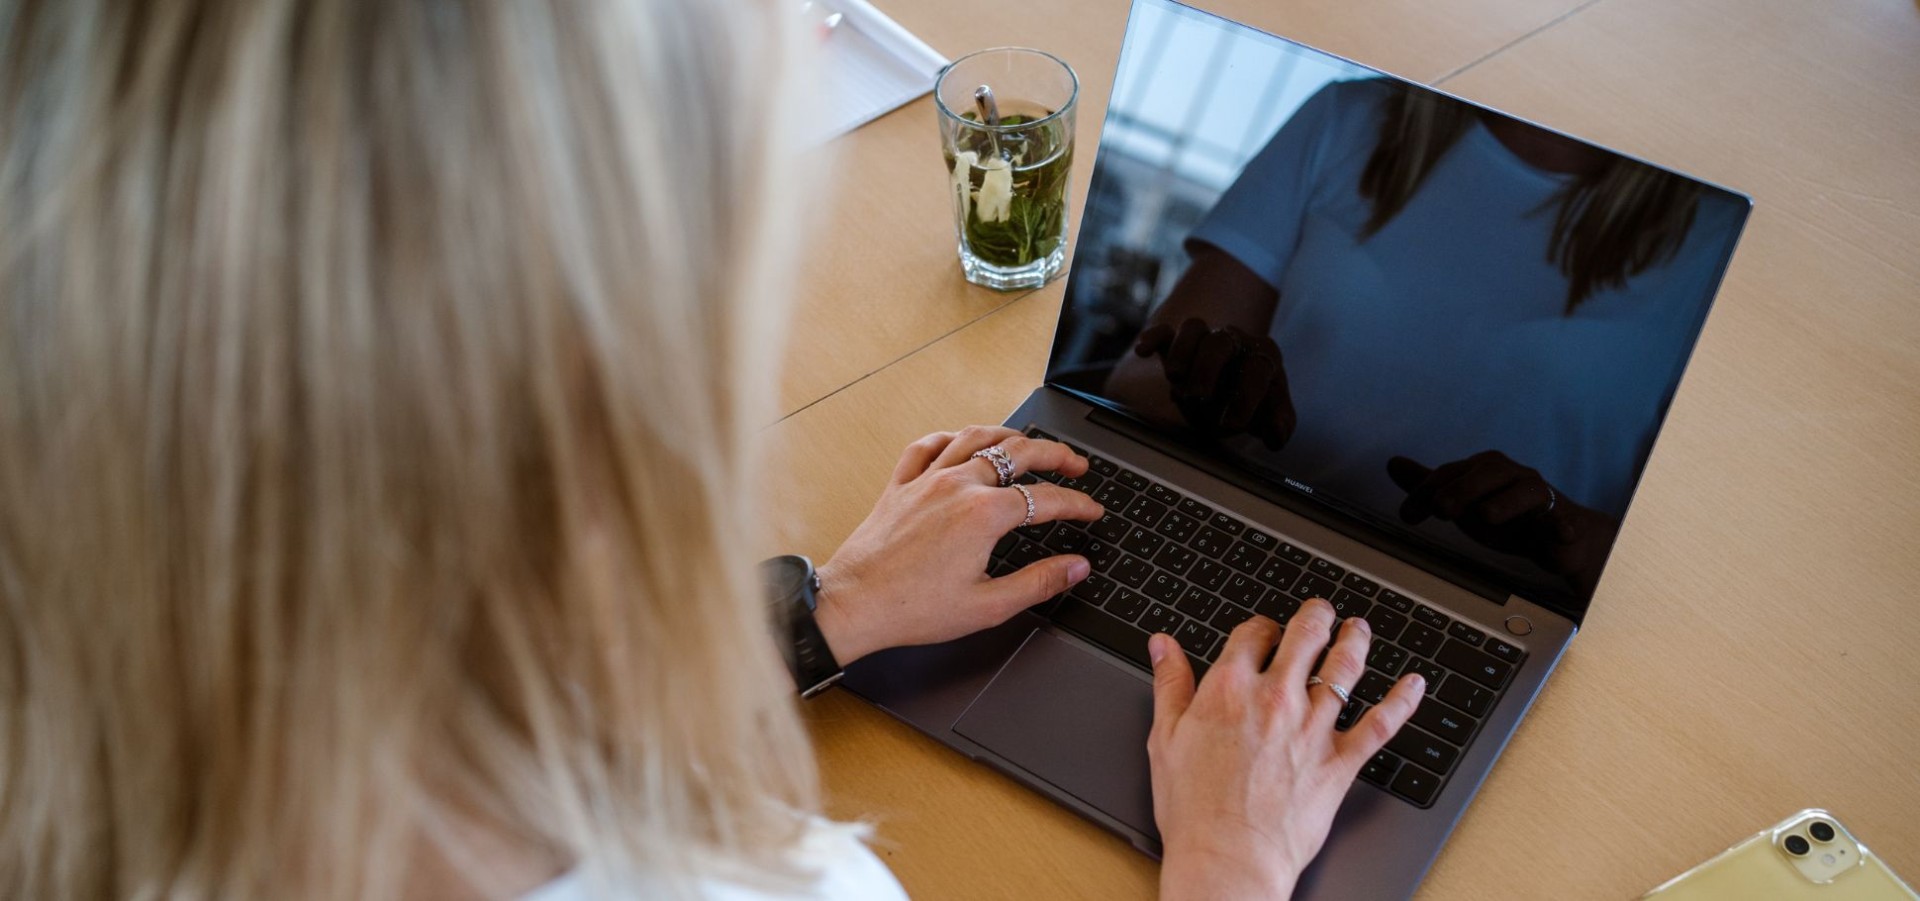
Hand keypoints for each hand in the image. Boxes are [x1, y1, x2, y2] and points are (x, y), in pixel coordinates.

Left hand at [813, 426, 1104, 664]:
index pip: (1046, 499)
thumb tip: (1076, 567)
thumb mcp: (988, 606)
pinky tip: (960, 443)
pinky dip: (950, 438)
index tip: (1092, 510)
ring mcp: (926, 481)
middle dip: (1055, 454)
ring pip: (975, 438)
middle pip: (1017, 453)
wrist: (854, 604)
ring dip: (1009, 435)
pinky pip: (927, 447)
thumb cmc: (913, 608)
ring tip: (1028, 443)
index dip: (1077, 503)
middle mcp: (957, 486)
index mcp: (983, 515)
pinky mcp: (899, 486)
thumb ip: (1038, 582)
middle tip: (1076, 463)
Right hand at [1134, 318, 1296, 449]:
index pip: (1257, 367)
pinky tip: (1143, 351)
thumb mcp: (1271, 419)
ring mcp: (1205, 339)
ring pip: (1193, 328)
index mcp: (1264, 355)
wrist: (1230, 399)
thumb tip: (1277, 435)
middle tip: (1199, 396)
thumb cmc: (1253, 407)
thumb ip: (1280, 426)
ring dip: (1182, 352)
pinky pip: (1164, 332)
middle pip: (1221, 341)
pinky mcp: (1178, 343)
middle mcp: (1235, 340)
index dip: (1246, 396)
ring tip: (1175, 379)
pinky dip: (1153, 337)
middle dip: (1208, 368)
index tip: (1233, 423)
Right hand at [1149, 600, 1424, 899]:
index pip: (1252, 634)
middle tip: (1320, 611)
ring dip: (1355, 640)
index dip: (1260, 626)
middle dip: (1315, 617)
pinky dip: (1401, 701)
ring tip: (1358, 629)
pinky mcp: (1339, 762)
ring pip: (1345, 668)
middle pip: (1305, 637)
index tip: (1263, 631)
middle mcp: (1276, 699)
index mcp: (1230, 689)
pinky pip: (1380, 724)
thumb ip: (1169, 685)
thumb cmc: (1194, 809)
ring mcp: (1312, 729)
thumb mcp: (1166, 738)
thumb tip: (1163, 646)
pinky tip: (1412, 684)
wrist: (1228, 859)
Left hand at [1386, 451, 1616, 589]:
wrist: (1556, 538)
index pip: (1450, 473)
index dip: (1425, 492)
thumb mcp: (1462, 501)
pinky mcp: (1561, 521)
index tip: (1407, 516)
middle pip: (1488, 473)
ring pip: (1526, 491)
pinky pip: (1563, 521)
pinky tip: (1561, 533)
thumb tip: (1392, 463)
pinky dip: (1562, 527)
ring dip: (1506, 502)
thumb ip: (1429, 484)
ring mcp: (1540, 497)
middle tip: (1442, 510)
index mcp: (1485, 469)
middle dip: (1463, 489)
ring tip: (1488, 515)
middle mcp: (1513, 475)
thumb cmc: (1504, 513)